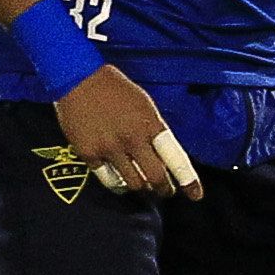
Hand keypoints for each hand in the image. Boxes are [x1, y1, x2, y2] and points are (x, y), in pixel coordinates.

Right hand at [56, 64, 200, 199]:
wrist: (79, 79)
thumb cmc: (116, 90)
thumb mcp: (146, 106)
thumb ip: (155, 131)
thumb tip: (165, 156)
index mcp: (150, 125)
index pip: (176, 159)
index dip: (188, 181)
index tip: (196, 195)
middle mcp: (132, 139)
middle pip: (155, 178)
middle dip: (164, 189)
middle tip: (166, 191)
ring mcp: (109, 148)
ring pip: (133, 183)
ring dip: (142, 187)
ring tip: (144, 185)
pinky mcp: (88, 153)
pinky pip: (108, 179)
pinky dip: (118, 183)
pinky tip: (121, 181)